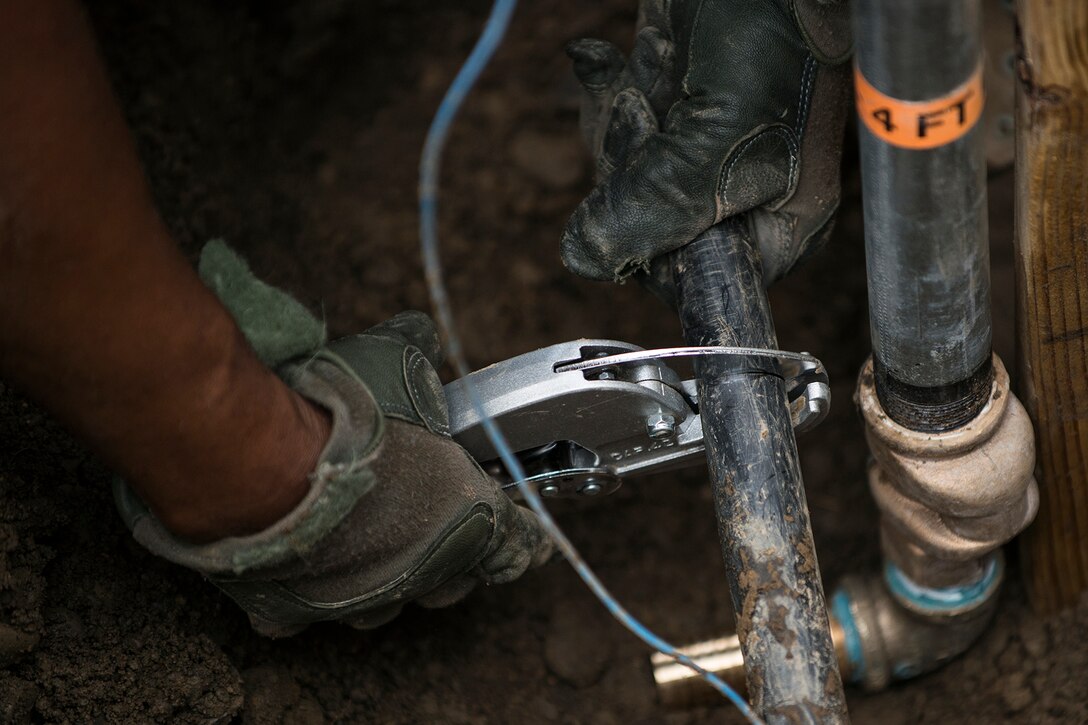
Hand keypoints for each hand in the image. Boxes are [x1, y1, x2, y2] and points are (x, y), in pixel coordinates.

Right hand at [115, 242, 553, 636]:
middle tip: (444, 536)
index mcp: (461, 514)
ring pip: (383, 609)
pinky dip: (304, 596)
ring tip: (375, 557)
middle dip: (453, 564)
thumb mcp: (394, 362)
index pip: (515, 541)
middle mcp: (416, 569)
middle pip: (452, 585)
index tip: (532, 540)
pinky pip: (306, 616)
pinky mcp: (294, 609)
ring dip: (384, 584)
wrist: (260, 462)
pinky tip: (300, 575)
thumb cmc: (343, 417)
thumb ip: (416, 352)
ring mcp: (355, 597)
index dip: (524, 537)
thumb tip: (422, 334)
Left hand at [562, 0, 851, 285]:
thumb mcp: (721, 125)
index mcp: (782, 214)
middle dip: (629, 167)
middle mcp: (744, 190)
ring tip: (648, 74)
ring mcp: (705, 148)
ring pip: (623, 178)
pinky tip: (610, 60)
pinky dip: (606, 88)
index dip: (656, 248)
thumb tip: (588, 257)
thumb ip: (661, 201)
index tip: (644, 192)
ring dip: (616, 119)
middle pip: (649, 228)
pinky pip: (617, 126)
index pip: (701, 279)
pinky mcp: (672, 108)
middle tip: (651, 117)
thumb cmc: (776, 21)